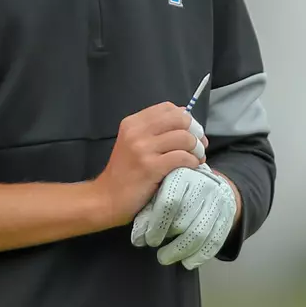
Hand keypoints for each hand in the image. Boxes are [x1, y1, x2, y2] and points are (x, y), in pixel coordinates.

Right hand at [92, 102, 206, 225]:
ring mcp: (143, 149)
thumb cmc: (125, 173)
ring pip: (184, 138)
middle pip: (180, 120)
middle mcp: (137, 132)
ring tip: (195, 159)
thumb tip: (187, 121)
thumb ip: (155, 131)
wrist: (107, 198)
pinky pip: (182, 157)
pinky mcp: (151, 167)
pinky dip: (193, 162)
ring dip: (196, 149)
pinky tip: (191, 167)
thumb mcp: (134, 143)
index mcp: (133, 122)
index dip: (185, 118)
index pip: (168, 108)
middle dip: (195, 133)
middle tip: (198, 147)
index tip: (190, 133)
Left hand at [131, 164, 238, 269]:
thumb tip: (138, 238)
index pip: (169, 202)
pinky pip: (215, 240)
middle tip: (157, 250)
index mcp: (182, 175)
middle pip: (184, 220)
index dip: (157, 224)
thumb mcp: (160, 190)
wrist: (211, 183)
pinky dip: (200, 255)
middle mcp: (202, 186)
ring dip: (180, 251)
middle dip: (168, 240)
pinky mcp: (226, 217)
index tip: (149, 239)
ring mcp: (217, 202)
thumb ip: (148, 211)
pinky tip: (187, 262)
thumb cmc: (177, 189)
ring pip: (199, 233)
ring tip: (165, 258)